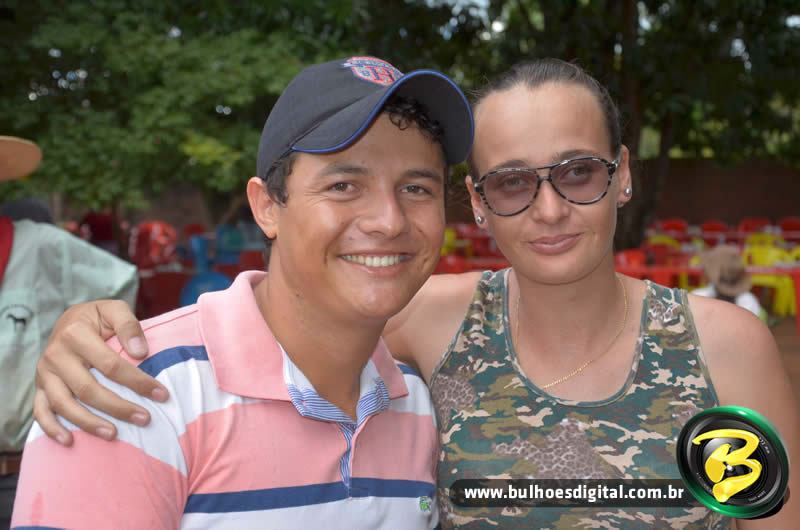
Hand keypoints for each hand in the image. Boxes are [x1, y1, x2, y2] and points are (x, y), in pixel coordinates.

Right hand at [34, 300, 169, 444]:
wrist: (68, 320)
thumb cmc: (97, 318)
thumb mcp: (114, 309)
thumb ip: (128, 326)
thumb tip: (141, 352)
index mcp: (76, 334)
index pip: (110, 364)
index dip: (137, 381)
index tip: (161, 394)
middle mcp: (56, 355)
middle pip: (88, 389)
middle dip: (118, 407)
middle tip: (144, 419)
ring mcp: (44, 374)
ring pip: (64, 404)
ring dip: (89, 423)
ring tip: (114, 435)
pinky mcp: (39, 387)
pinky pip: (40, 411)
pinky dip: (52, 428)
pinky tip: (69, 441)